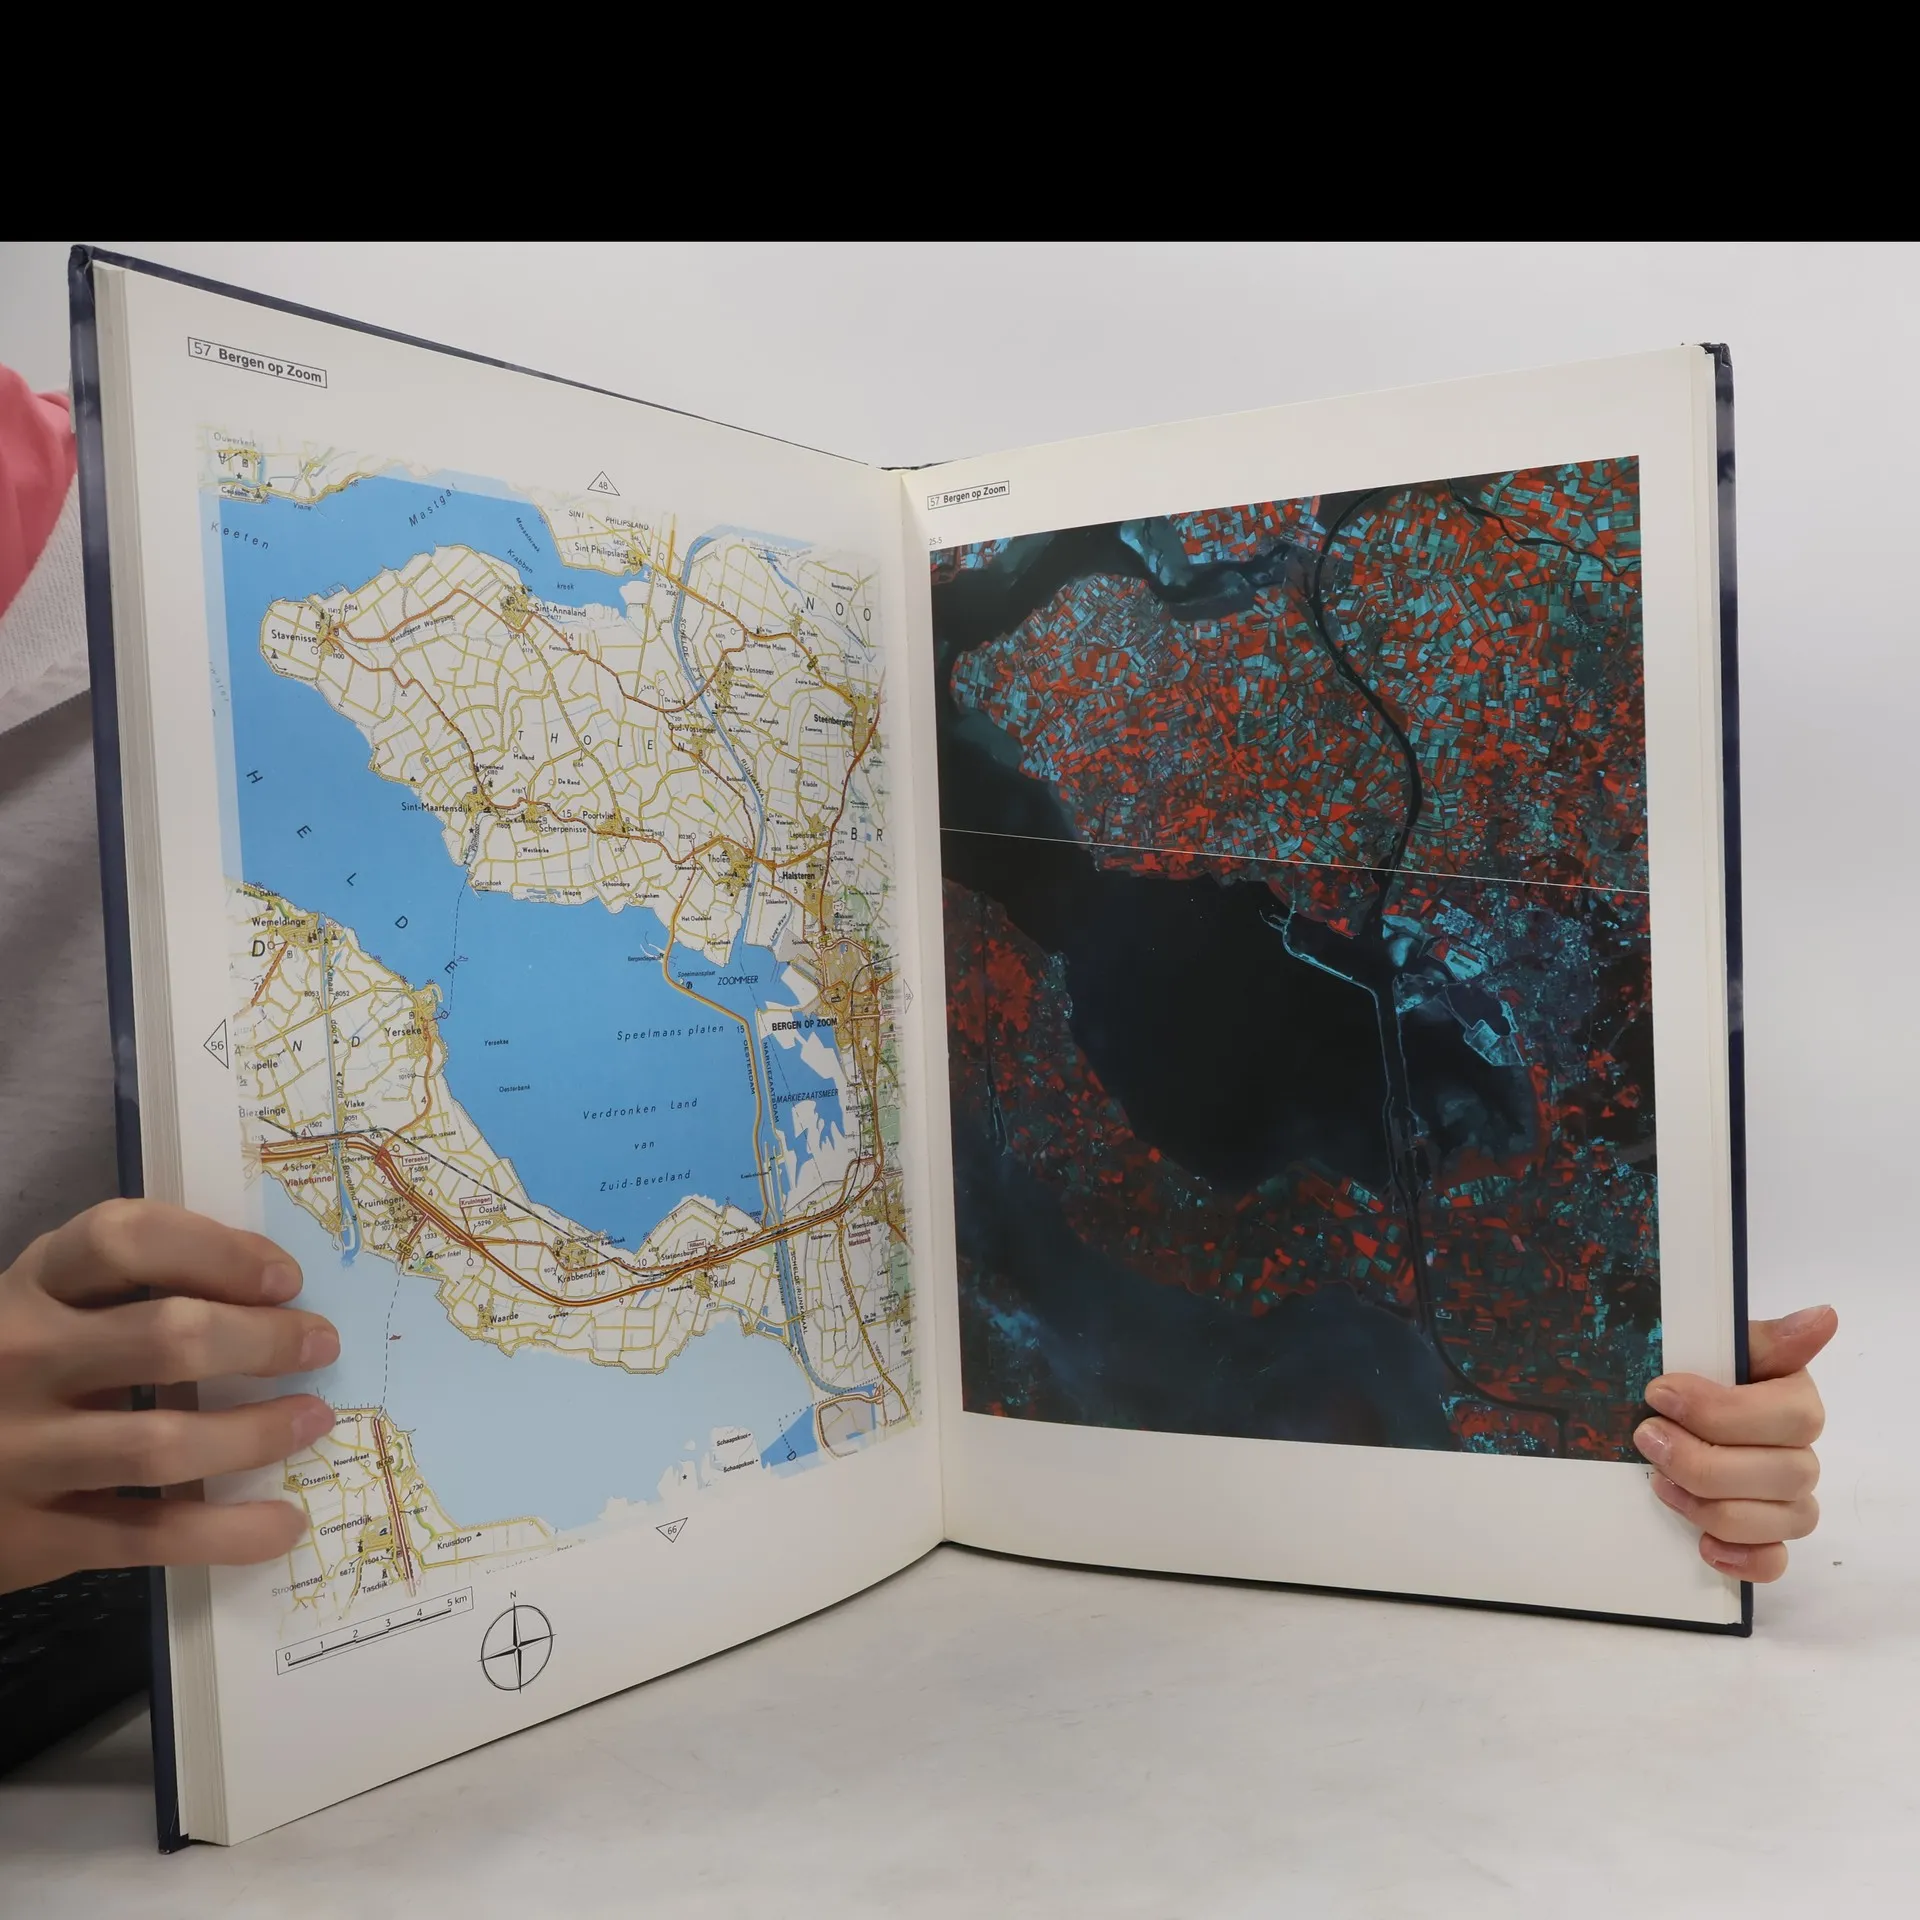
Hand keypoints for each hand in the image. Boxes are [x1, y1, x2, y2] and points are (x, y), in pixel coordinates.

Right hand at [0, 1199, 338, 1594]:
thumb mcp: (47, 1304)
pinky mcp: (32, 1536)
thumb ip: (129, 1286)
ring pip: (163, 1443)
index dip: (220, 1252)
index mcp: (31, 1287)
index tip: (285, 1279)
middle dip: (265, 1341)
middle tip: (320, 1346)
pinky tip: (282, 1522)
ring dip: (257, 1433)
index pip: (127, 1240)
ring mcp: (20, 1452)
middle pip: (168, 1338)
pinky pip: (150, 1534)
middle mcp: (19, 1360)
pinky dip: (228, 1532)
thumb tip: (270, 1288)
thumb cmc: (10, 1368)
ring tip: (314, 1420)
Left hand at [1632, 1306, 1834, 1582]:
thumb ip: (1765, 1338)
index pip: (1793, 1417)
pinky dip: (1744, 1560)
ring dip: (1712, 1506)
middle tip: (1647, 1437)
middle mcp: (1799, 1452)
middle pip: (1786, 1474)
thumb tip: (1823, 1318)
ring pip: (1781, 1520)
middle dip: (1706, 1461)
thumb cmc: (1689, 1372)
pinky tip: (1705, 1546)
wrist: (1658, 1410)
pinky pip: (1775, 1562)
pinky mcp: (1764, 1535)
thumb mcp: (1713, 1344)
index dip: (1723, 1411)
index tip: (1659, 1392)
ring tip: (1657, 1482)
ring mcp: (1787, 1499)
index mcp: (1793, 1399)